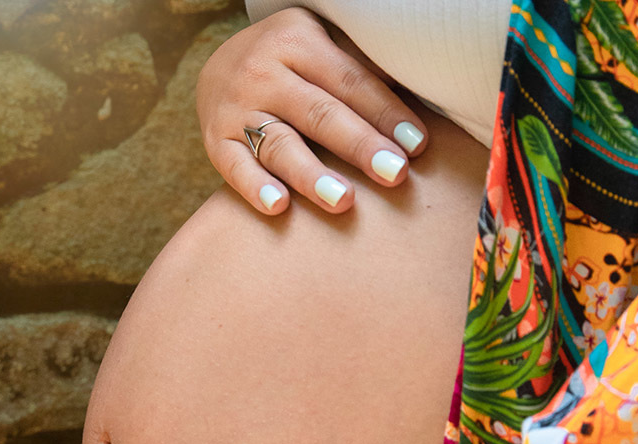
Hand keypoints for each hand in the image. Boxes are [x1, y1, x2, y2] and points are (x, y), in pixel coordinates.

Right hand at [196, 7, 428, 215]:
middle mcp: (262, 72)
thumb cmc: (292, 63)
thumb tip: (424, 95)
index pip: (350, 81)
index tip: (417, 146)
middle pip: (318, 114)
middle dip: (359, 145)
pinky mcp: (214, 141)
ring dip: (312, 175)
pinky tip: (279, 207)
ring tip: (344, 201)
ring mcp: (235, 108)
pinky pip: (234, 168)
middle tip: (394, 174)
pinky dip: (254, 188)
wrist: (220, 65)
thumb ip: (360, 70)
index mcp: (297, 41)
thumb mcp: (322, 46)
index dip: (385, 113)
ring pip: (279, 144)